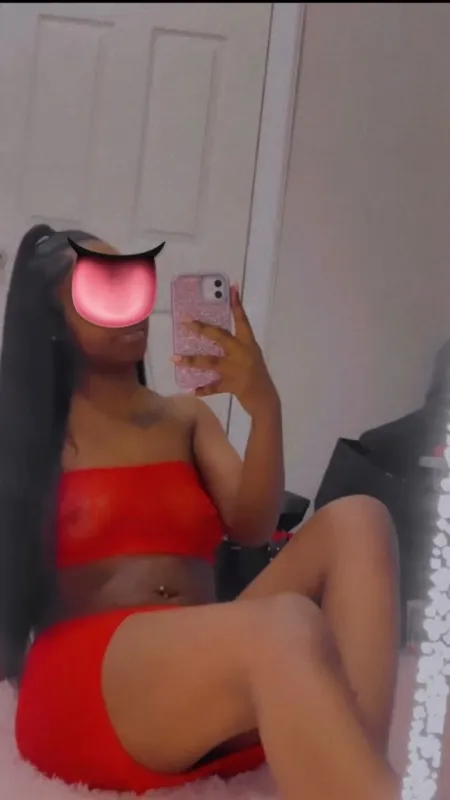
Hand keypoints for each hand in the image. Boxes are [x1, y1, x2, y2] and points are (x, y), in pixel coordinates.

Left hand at [173, 286, 278, 415]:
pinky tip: (191, 390)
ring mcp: (234, 369)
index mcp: (248, 343)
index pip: (242, 320)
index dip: (237, 304)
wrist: (264, 397)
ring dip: (191, 361)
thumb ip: (237, 344)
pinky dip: (202, 389)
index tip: (232, 288)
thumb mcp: (251, 354)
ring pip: (209, 362)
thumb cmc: (257, 373)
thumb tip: (216, 334)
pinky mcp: (229, 385)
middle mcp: (240, 353)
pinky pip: (213, 387)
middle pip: (219, 337)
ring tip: (174, 358)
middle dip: (201, 329)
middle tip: (185, 322)